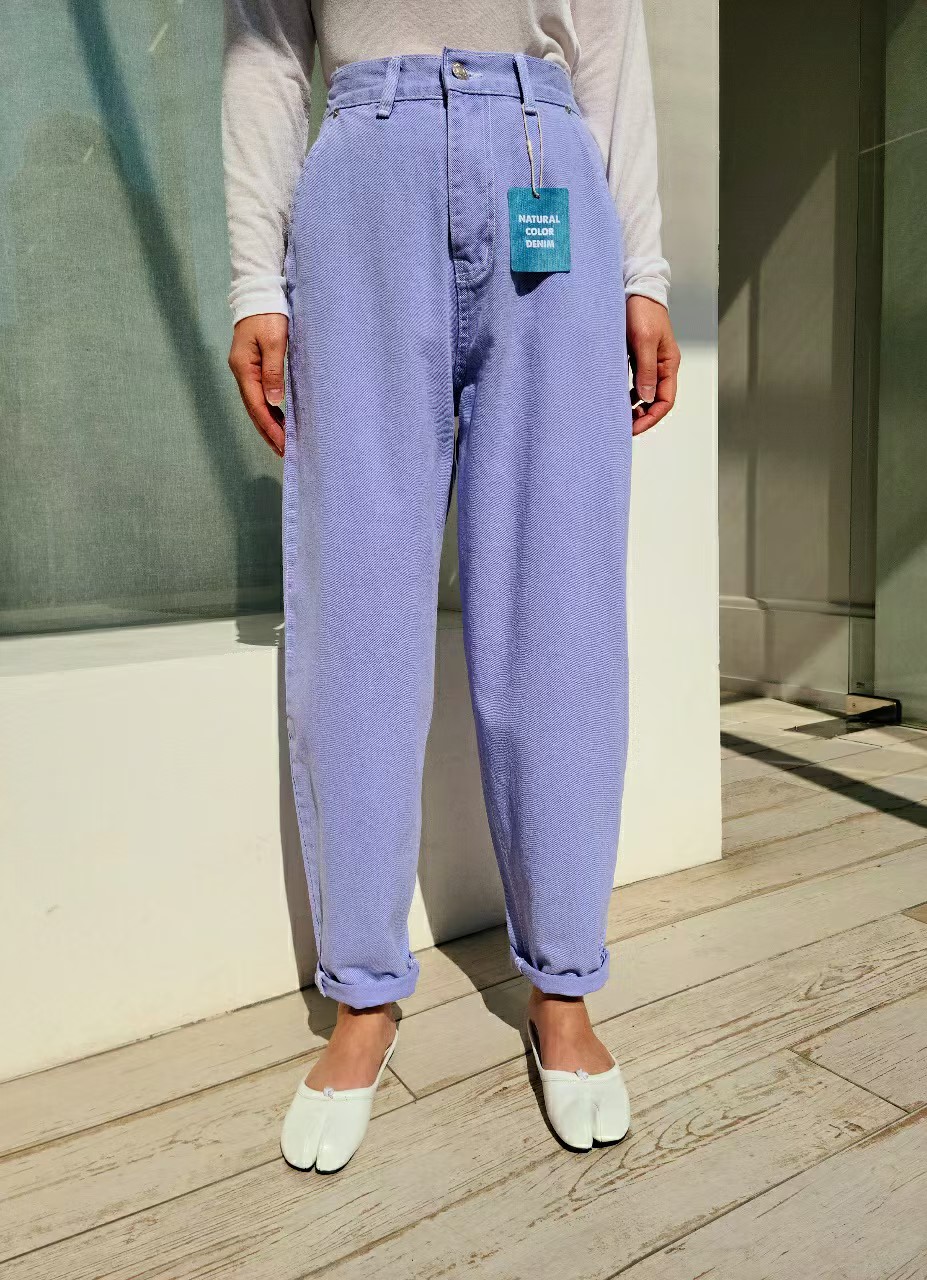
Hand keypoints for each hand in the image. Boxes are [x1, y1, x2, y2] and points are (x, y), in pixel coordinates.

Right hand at [228, 313, 287, 456]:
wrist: (259, 293)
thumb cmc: (269, 314)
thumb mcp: (274, 341)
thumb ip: (273, 372)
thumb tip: (274, 402)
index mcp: (244, 368)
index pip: (257, 406)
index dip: (270, 428)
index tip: (284, 445)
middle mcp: (242, 372)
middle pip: (254, 410)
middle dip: (269, 432)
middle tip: (284, 453)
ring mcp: (246, 369)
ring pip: (256, 404)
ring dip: (269, 424)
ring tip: (282, 443)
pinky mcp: (253, 365)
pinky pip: (260, 394)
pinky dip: (269, 410)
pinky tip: (278, 420)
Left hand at [626, 296, 679, 436]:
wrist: (635, 288)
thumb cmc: (642, 311)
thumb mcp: (645, 341)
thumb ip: (646, 370)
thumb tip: (647, 398)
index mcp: (668, 364)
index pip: (665, 400)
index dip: (651, 417)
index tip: (634, 428)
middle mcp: (661, 366)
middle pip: (656, 400)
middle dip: (642, 416)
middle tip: (623, 426)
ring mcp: (649, 362)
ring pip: (644, 393)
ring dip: (634, 407)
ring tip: (618, 416)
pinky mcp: (637, 357)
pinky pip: (634, 382)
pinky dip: (627, 393)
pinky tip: (615, 398)